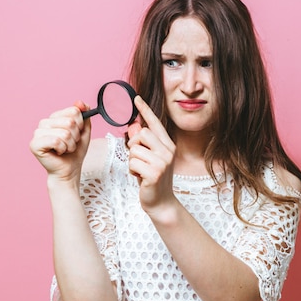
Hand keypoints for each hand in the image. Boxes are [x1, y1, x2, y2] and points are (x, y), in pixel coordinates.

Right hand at [29, 101, 91, 182]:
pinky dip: (62, 149)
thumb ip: (84, 115)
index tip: (76, 134)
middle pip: (70, 122)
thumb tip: (81, 103)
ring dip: (70, 144)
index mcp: (55, 117)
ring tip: (64, 150)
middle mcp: (44, 123)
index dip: (80, 125)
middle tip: (69, 144)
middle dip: (75, 137)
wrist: (69, 170)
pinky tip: (58, 152)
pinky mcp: (34, 144)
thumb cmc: (75, 152)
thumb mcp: (84, 131)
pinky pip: (55, 140)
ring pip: (64, 132)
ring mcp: (37, 133)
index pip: (74, 111)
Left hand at [127, 96, 176, 210]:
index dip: (145, 110)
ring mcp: (162, 162)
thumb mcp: (150, 158)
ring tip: (141, 171)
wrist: (161, 202)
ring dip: (132, 162)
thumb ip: (144, 144)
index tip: (136, 98)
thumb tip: (134, 127)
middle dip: (133, 146)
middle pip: (141, 134)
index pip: (155, 123)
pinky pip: (132, 163)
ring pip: (134, 150)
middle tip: (138, 159)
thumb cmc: (152, 179)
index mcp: (168, 145)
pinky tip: (140, 178)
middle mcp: (168, 151)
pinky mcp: (154, 173)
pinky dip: (132, 171)